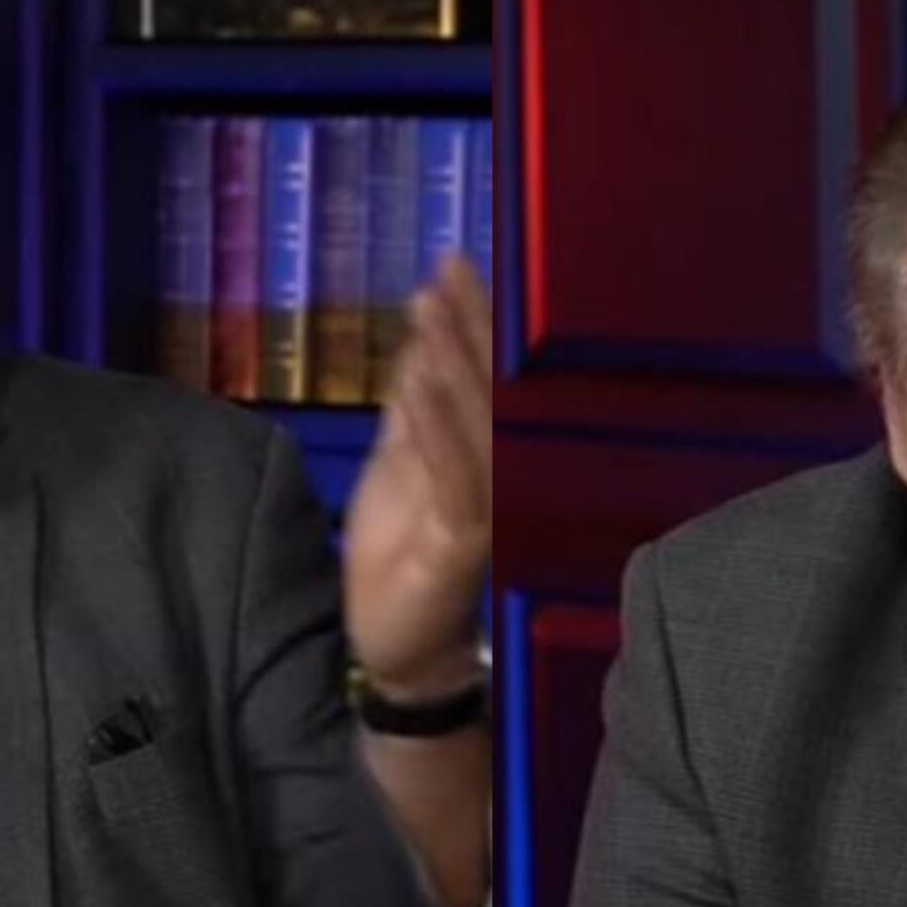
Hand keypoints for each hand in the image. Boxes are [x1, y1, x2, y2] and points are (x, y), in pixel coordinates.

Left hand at [343, 253, 492, 696]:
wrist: (400, 644)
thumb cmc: (403, 552)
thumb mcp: (402, 459)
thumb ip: (414, 401)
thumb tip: (422, 328)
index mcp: (493, 453)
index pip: (489, 374)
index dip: (473, 317)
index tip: (452, 262)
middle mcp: (507, 477)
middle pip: (492, 390)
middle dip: (468, 327)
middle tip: (446, 273)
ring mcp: (494, 509)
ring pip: (478, 425)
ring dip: (453, 364)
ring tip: (431, 310)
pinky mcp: (469, 543)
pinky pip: (454, 474)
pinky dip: (435, 426)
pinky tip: (418, 383)